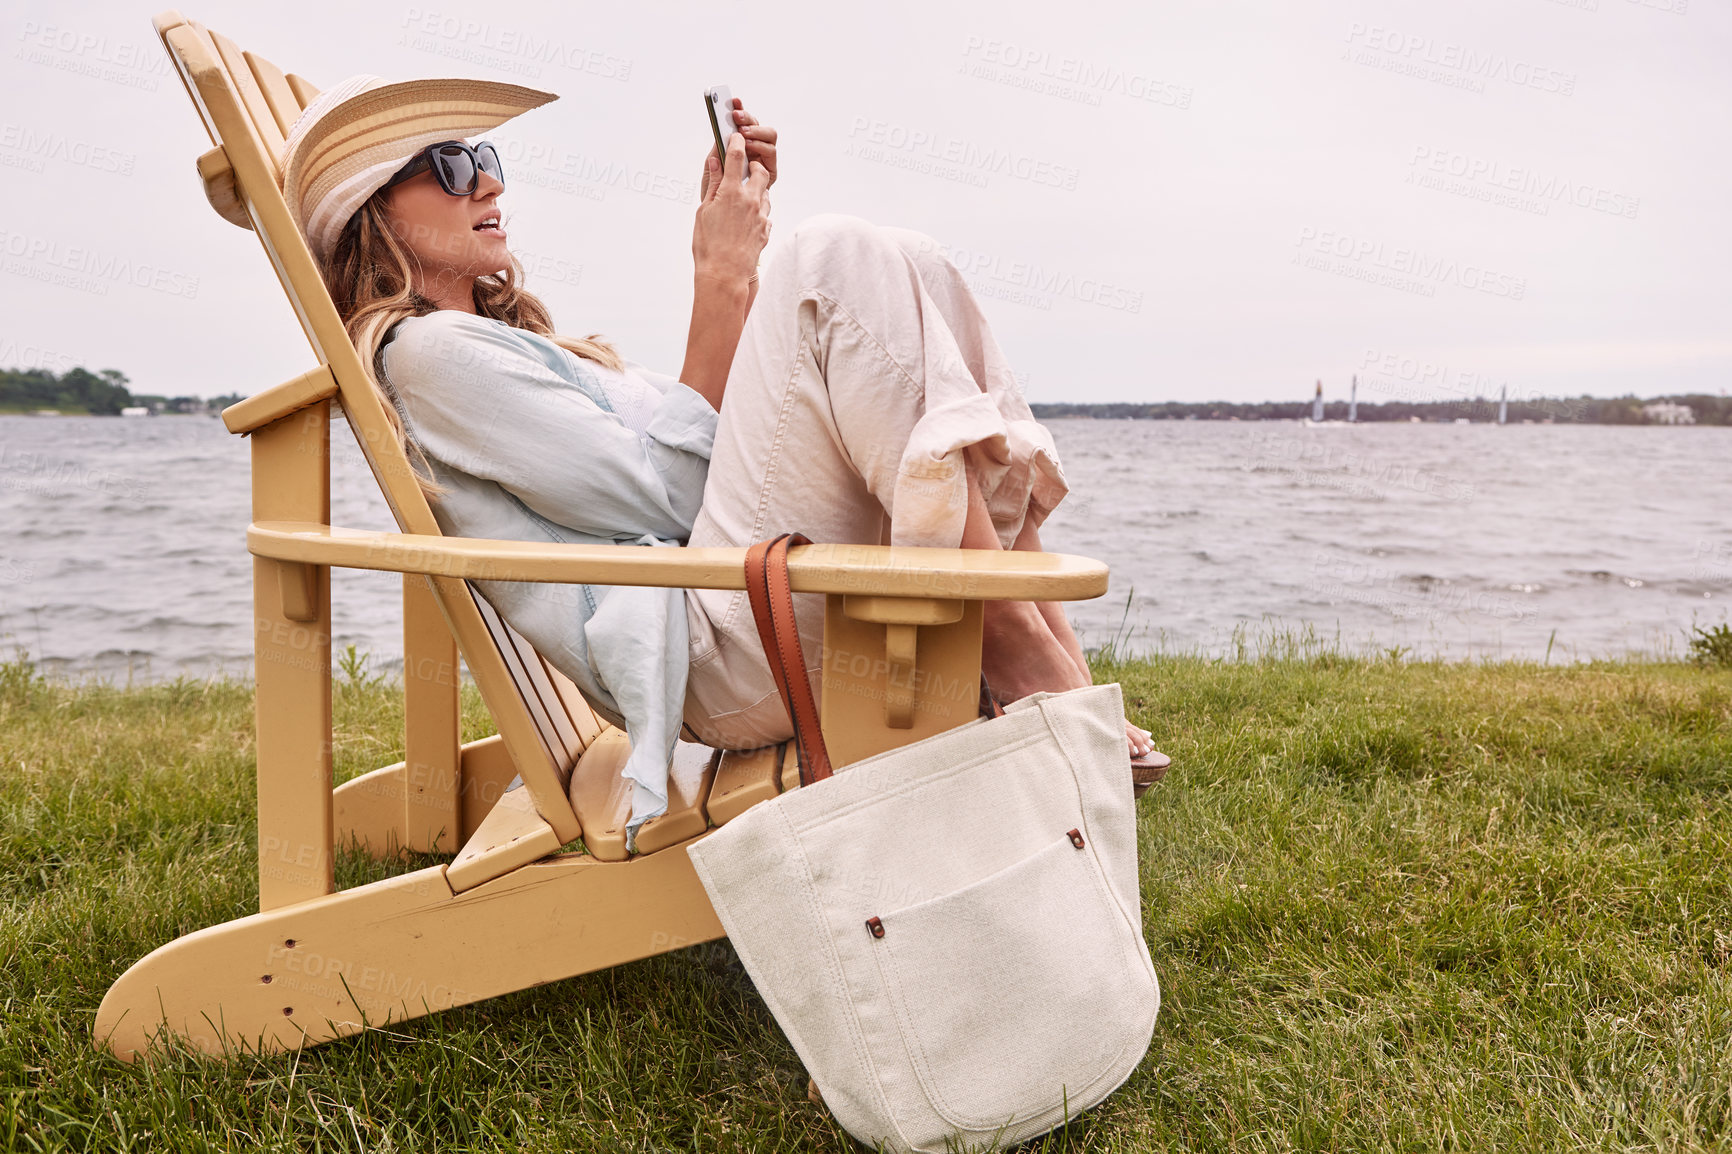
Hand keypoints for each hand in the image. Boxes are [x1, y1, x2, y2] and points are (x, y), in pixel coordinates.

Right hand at [692, 127, 771, 288]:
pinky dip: (758, 210)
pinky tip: (747, 218)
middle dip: (754, 166)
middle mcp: (750, 200)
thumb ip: (713, 185)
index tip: (734, 137)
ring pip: (766, 192)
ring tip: (744, 197)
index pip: (736, 157)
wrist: (724, 275)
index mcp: (731, 192)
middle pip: (760, 171)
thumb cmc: (708, 246)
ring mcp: (761, 215)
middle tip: (745, 169)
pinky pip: (766, 213)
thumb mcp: (703, 211)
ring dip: (758, 189)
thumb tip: (715, 163)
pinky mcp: (766, 230)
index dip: (735, 143)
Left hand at [699, 98, 776, 199]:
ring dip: (756, 132)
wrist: (721, 220)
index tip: (733, 99)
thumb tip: (721, 131)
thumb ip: (718, 152)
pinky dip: (761, 147)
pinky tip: (750, 150)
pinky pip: (771, 153)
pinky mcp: (770, 172)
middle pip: (757, 124)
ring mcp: (762, 159)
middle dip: (749, 118)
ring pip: (769, 136)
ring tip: (742, 137)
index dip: (739, 108)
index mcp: (737, 146)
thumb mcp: (711, 171)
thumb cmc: (714, 196)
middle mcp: (752, 149)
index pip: (741, 122)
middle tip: (736, 118)